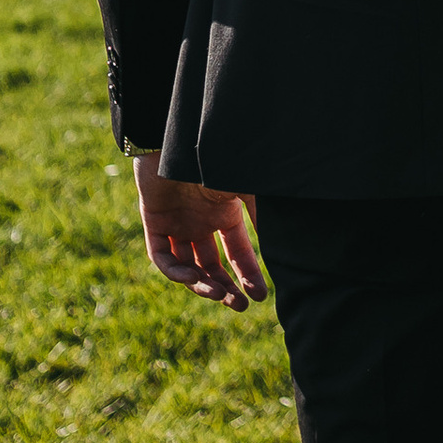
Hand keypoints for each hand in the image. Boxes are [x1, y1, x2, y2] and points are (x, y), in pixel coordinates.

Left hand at [132, 148, 267, 308]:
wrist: (181, 136)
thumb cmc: (216, 158)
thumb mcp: (247, 189)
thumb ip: (264, 215)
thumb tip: (288, 243)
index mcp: (225, 213)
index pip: (237, 252)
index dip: (248, 274)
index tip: (261, 296)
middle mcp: (201, 221)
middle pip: (212, 265)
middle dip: (225, 287)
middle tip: (239, 306)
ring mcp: (177, 223)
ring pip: (187, 265)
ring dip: (201, 284)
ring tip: (216, 294)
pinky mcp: (154, 221)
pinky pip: (162, 256)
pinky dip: (175, 272)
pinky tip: (192, 278)